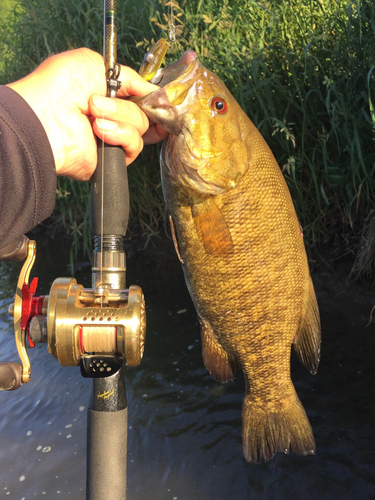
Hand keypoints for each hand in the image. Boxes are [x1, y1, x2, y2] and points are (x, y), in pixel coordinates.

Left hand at [7, 48, 167, 180]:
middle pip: (145, 113)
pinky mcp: (112, 158)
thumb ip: (128, 75)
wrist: (46, 117)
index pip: (140, 98)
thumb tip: (151, 89)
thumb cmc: (60, 86)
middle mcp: (111, 117)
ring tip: (92, 115)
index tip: (159, 96)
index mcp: (107, 95)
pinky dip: (120, 135)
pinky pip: (134, 146)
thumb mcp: (95, 64)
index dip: (151, 97)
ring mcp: (112, 138)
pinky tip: (98, 131)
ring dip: (119, 117)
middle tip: (99, 102)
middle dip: (127, 105)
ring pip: (141, 128)